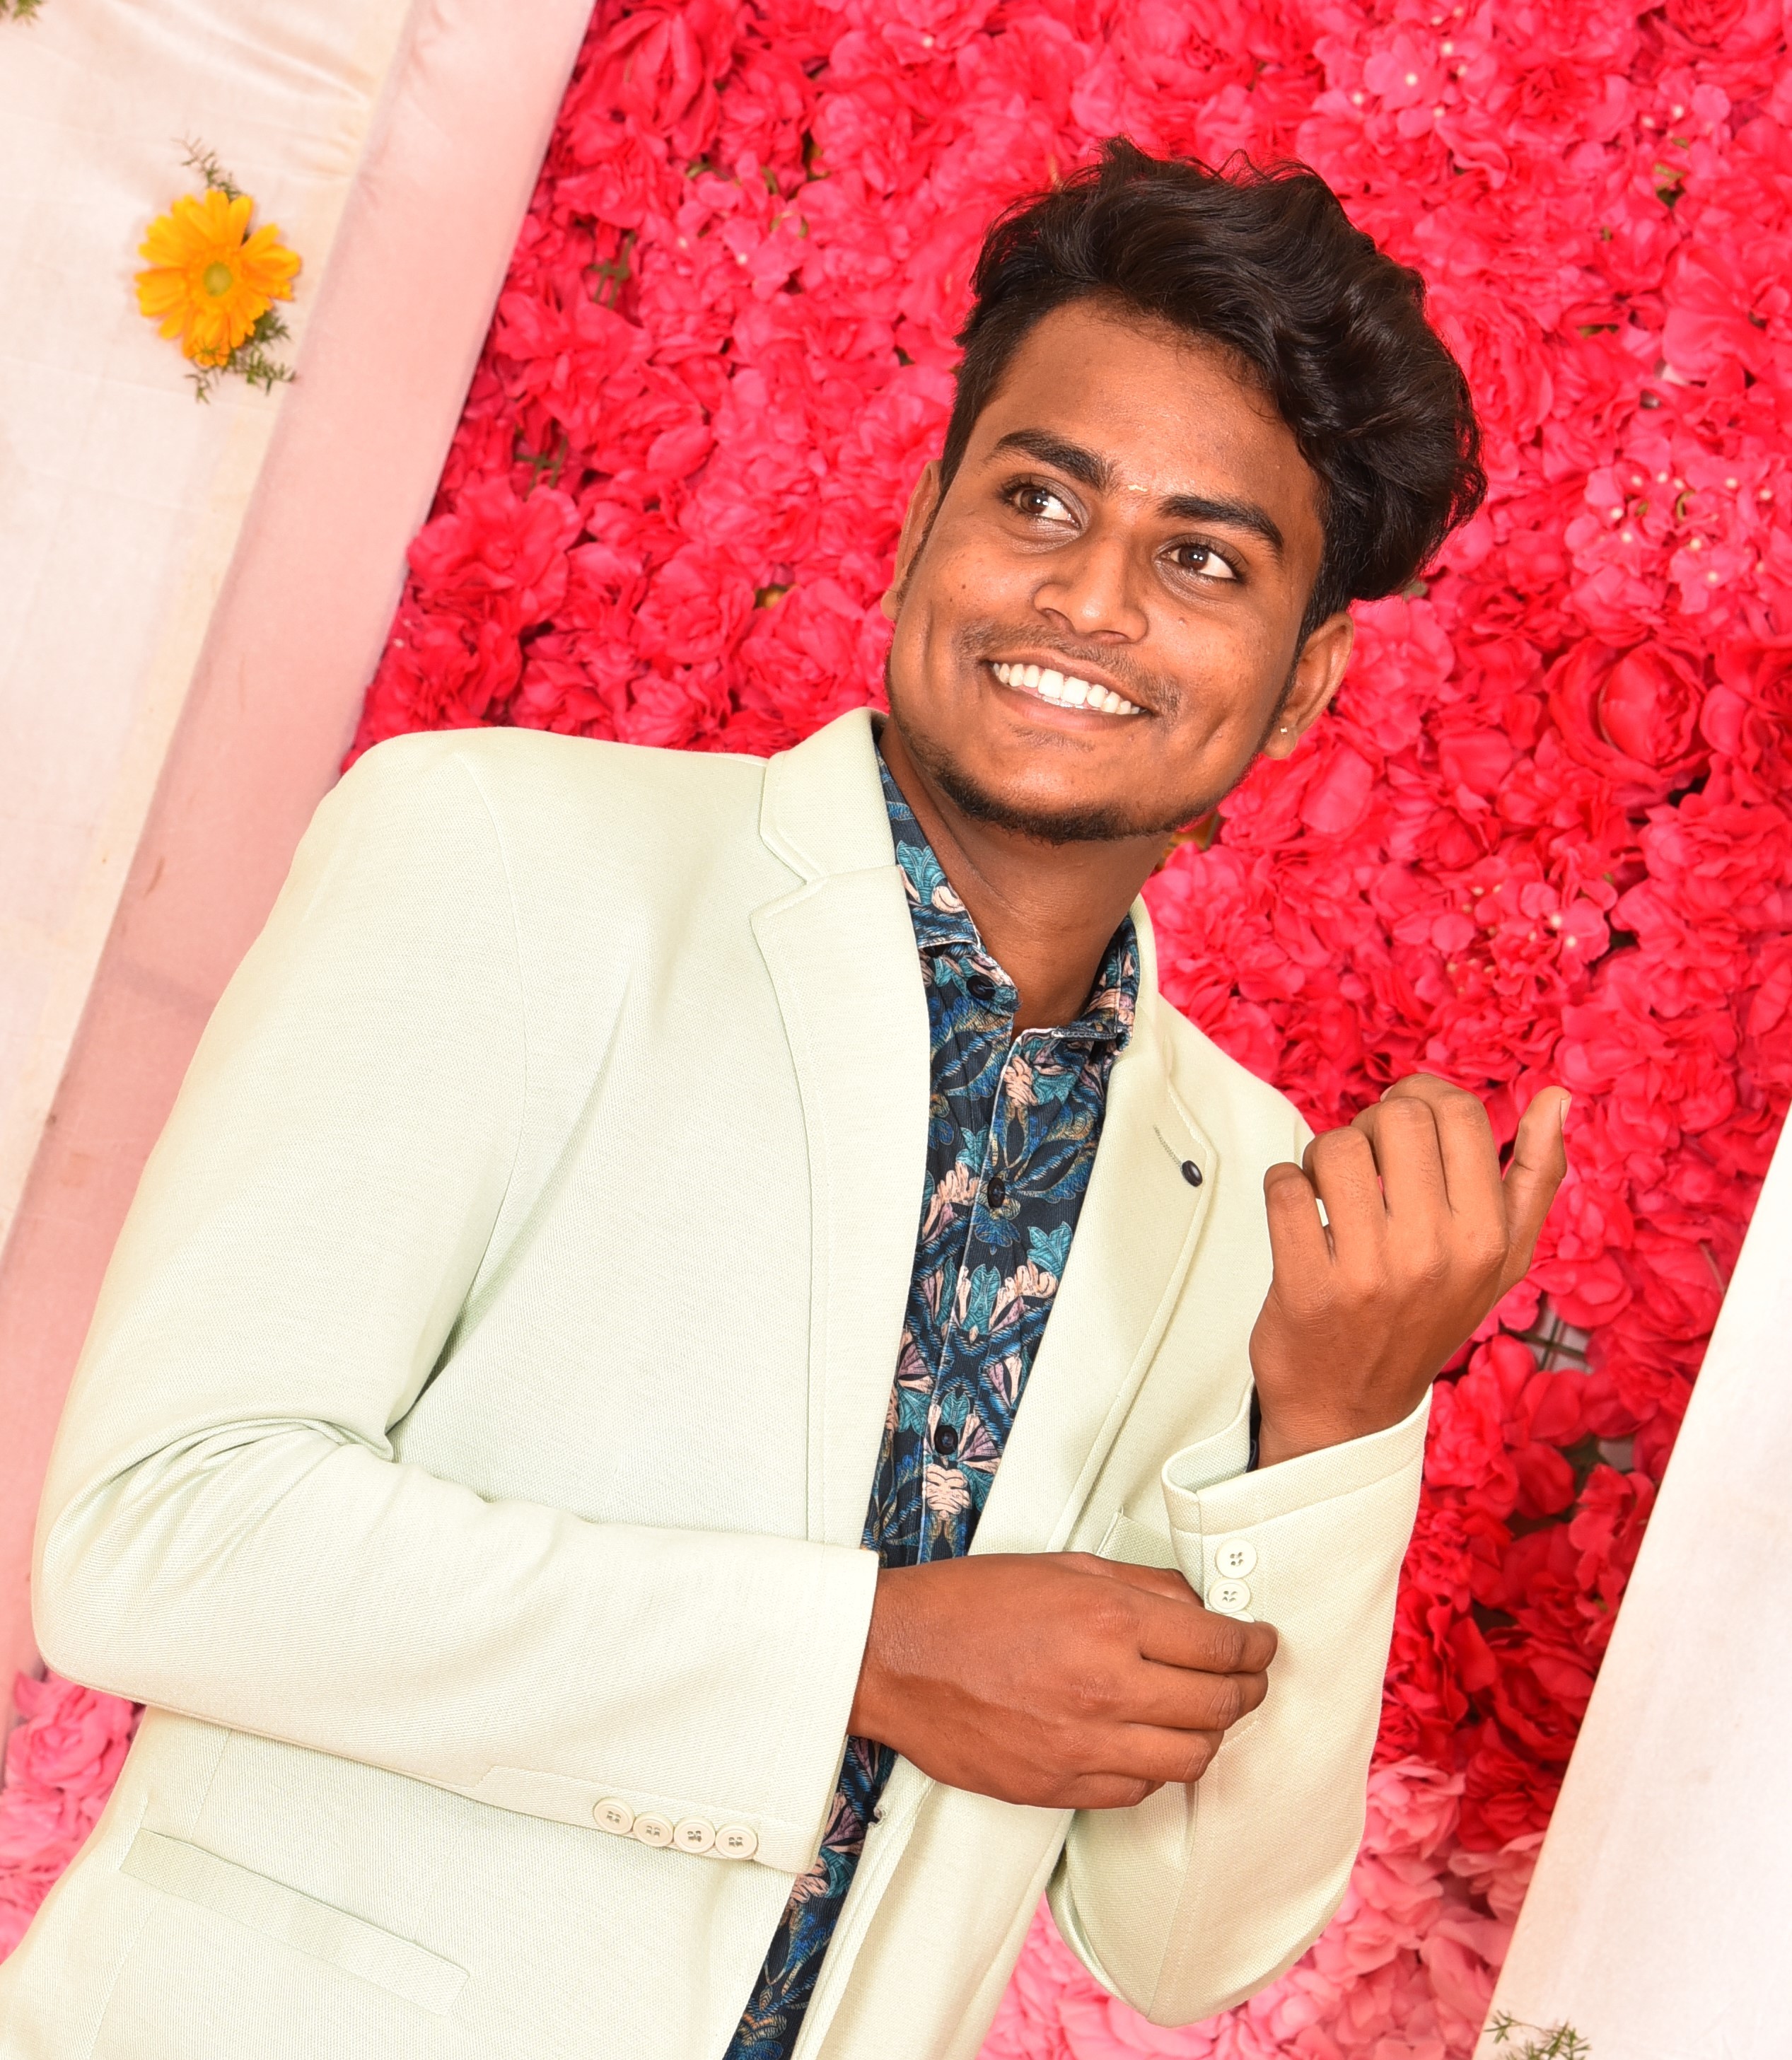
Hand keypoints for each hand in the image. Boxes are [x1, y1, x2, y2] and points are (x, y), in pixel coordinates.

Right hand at [848, 1552, 1276, 1809]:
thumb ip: (1141, 1587)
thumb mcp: (1062, 1566)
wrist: (893, 1659)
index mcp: (1108, 1620)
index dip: (1256, 1645)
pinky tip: (1146, 1741)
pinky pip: (1139, 1789)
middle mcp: (1103, 1687)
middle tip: (1249, 1677)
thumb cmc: (967, 1605)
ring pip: (1189, 1758)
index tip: (1261, 1643)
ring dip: (1209, 1734)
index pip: (1220, 1644)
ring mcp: (1082, 1745)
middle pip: (1218, 1706)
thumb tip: (1200, 1608)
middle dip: (1248, 1690)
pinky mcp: (1059, 1787)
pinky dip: (1156, 1767)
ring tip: (1202, 1712)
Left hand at [1251, 1075, 1569, 1467]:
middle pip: (1397, 1117)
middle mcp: (1435, 1253)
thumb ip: (1534, 1178)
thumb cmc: (1425, 1322)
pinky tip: (1300, 1215)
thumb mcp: (1501, 1261)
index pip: (1459, 1113)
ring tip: (1331, 1191)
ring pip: (1335, 1147)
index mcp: (1488, 1238)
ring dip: (1322, 1158)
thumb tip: (1557, 1099)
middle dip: (1371, 1124)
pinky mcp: (1307, 1286)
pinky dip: (1283, 1186)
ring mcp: (1370, 1272)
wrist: (1352, 1410)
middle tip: (1365, 1159)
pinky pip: (1285, 1187)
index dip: (1421, 1096)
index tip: (1401, 1117)